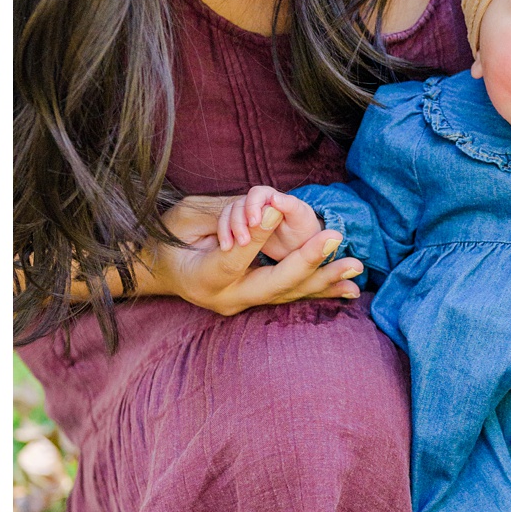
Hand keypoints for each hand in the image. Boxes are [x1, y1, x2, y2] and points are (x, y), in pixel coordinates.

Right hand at [148, 194, 359, 315]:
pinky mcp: (254, 300)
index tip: (276, 208)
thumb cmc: (164, 242)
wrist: (155, 272)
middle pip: (271, 286)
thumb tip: (269, 210)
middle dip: (306, 263)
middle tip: (333, 239)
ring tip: (355, 272)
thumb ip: (223, 218)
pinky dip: (320, 291)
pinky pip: (291, 296)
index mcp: (202, 279)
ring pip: (288, 294)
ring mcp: (242, 303)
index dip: (255, 235)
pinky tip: (349, 291)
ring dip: (323, 282)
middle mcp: (226, 298)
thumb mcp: (184, 221)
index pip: (232, 261)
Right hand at [216, 186, 326, 260]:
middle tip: (243, 241)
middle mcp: (255, 203)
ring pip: (229, 215)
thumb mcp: (301, 218)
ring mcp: (245, 214)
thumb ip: (289, 205)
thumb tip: (274, 198)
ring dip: (227, 229)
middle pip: (239, 205)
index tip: (254, 224)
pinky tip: (226, 248)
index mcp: (271, 196)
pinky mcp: (239, 227)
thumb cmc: (302, 228)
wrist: (297, 246)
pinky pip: (226, 227)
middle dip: (238, 223)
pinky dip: (224, 235)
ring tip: (230, 247)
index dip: (252, 207)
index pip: (256, 194)